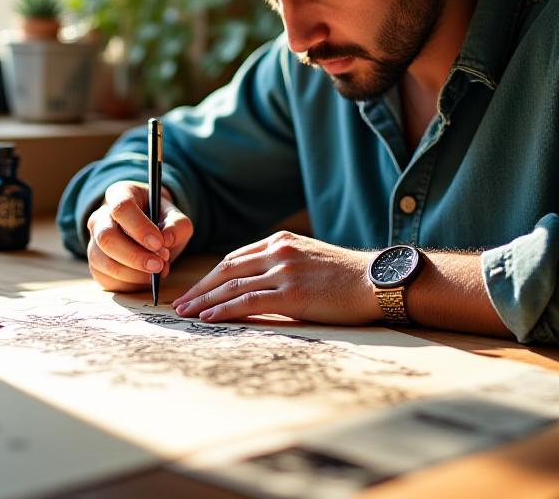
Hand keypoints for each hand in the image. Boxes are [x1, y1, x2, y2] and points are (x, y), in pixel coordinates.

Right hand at [86, 180, 193, 292]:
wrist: (150, 230)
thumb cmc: (160, 219)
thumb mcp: (174, 216)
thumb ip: (177, 225)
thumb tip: (166, 241)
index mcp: (119, 195)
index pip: (121, 208)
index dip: (139, 227)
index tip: (159, 243)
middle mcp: (100, 217)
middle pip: (107, 237)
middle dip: (134, 256)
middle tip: (159, 265)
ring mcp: (94, 242)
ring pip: (104, 261)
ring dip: (134, 273)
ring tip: (159, 270)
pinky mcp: (96, 265)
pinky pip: (107, 279)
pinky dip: (130, 284)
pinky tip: (147, 278)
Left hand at [172, 231, 381, 323]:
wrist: (377, 280)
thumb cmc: (347, 276)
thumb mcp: (310, 258)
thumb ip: (284, 264)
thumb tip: (260, 284)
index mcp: (280, 241)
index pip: (235, 258)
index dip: (212, 276)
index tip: (197, 289)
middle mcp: (278, 252)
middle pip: (226, 270)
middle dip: (201, 288)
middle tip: (181, 303)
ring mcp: (284, 272)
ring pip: (232, 286)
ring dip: (205, 301)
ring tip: (187, 314)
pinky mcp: (292, 294)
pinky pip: (248, 302)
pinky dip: (224, 309)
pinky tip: (209, 318)